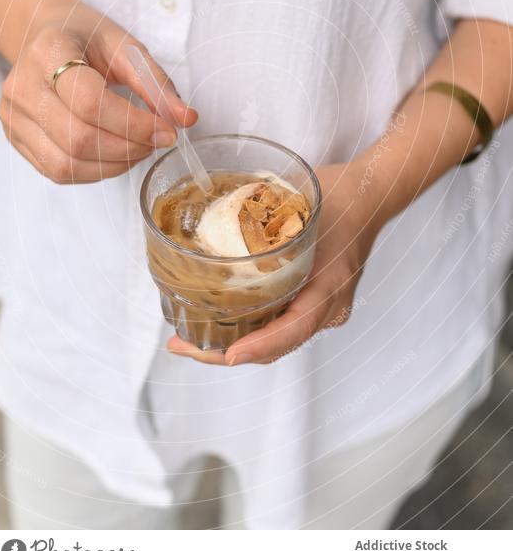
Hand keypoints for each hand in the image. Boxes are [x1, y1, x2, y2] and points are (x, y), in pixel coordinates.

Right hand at [0, 4, 196, 182]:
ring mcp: (13, 115)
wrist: (48, 37)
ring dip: (114, 165)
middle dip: (129, 148)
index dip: (134, 124)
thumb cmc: (88, 41)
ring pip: (66, 163)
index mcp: (48, 51)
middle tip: (156, 140)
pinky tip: (114, 154)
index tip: (167, 130)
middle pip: (78, 138)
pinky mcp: (15, 138)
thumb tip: (186, 119)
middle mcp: (22, 85)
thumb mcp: (126, 48)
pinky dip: (95, 171)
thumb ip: (155, 83)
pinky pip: (57, 171)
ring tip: (138, 148)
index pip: (90, 102)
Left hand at [167, 161, 385, 364]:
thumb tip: (215, 230)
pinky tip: (216, 322)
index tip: (230, 354)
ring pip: (274, 340)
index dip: (261, 344)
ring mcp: (321, 308)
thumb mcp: (301, 206)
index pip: (295, 328)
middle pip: (277, 345)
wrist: (367, 195)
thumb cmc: (338, 197)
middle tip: (183, 345)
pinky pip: (277, 324)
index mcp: (330, 287)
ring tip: (190, 340)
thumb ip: (267, 221)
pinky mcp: (311, 301)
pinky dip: (247, 328)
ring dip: (232, 343)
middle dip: (227, 353)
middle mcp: (328, 307)